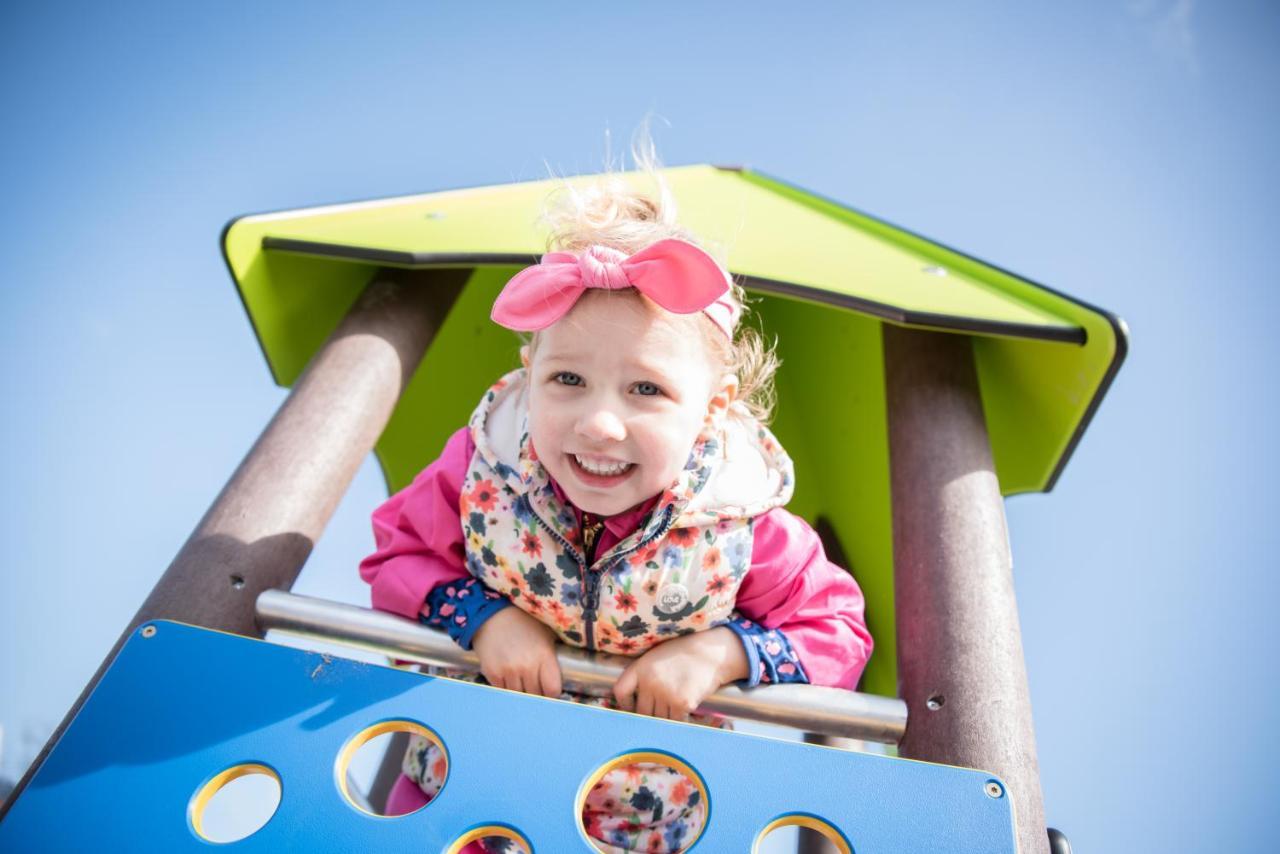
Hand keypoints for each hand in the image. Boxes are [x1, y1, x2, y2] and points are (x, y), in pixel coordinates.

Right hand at [471, 607, 562, 697]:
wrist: (492, 614)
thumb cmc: (523, 623)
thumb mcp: (546, 635)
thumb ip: (552, 658)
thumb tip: (563, 678)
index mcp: (544, 655)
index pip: (552, 690)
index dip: (552, 693)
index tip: (549, 691)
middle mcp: (527, 665)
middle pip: (535, 695)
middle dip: (536, 693)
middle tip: (534, 687)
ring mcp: (509, 670)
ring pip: (518, 696)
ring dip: (520, 692)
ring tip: (520, 681)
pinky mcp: (492, 673)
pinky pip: (502, 691)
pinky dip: (506, 688)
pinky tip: (507, 678)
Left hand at [612, 627, 748, 719]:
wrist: (711, 653)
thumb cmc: (683, 654)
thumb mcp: (656, 657)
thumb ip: (643, 676)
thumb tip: (635, 703)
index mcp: (641, 667)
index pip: (621, 691)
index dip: (625, 704)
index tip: (632, 708)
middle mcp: (651, 681)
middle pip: (642, 712)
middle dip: (649, 715)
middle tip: (659, 711)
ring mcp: (666, 693)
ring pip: (659, 719)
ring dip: (666, 718)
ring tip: (674, 706)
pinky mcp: (682, 703)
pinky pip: (675, 721)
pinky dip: (680, 719)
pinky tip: (685, 708)